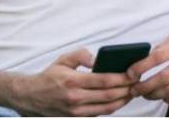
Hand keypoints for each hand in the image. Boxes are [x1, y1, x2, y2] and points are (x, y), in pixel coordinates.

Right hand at [11, 47, 135, 115]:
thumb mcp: (63, 59)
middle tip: (138, 82)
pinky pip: (98, 114)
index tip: (133, 73)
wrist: (31, 96)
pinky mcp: (76, 118)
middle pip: (109, 96)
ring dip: (122, 101)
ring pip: (106, 108)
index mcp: (73, 81)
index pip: (104, 80)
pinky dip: (112, 108)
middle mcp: (75, 98)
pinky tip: (119, 99)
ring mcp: (76, 111)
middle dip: (127, 89)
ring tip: (132, 92)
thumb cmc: (50, 75)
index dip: (122, 78)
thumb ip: (81, 55)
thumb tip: (97, 59)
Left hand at [126, 27, 168, 107]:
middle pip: (163, 78)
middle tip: (134, 90)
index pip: (157, 57)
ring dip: (156, 96)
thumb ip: (165, 46)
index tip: (130, 74)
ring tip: (148, 94)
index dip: (140, 67)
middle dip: (145, 87)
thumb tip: (146, 58)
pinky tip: (165, 97)